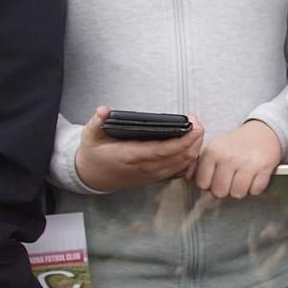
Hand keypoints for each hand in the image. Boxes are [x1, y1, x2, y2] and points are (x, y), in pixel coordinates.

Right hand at [73, 107, 203, 191]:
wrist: (92, 177)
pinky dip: (189, 158)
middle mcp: (144, 167)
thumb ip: (97, 122)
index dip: (182, 141)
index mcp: (130, 156)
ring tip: (196, 130)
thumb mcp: (90, 136)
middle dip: (194, 140)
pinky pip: (178, 169)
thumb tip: (103, 111)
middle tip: (197, 122)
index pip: (162, 150)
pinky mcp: (155, 177)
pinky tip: (192, 146)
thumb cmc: (94, 155)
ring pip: (181, 164)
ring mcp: (151, 174)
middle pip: (178, 157)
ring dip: (194, 148)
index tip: (193, 127)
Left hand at [194, 119, 283, 198]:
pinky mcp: (263, 168)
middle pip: (219, 192)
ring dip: (240, 190)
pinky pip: (255, 191)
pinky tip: (253, 177)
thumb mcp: (214, 148)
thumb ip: (198, 164)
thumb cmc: (237, 143)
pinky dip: (254, 188)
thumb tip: (188, 178)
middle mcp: (228, 158)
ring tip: (241, 179)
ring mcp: (247, 164)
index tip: (214, 179)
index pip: (202, 184)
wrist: (263, 132)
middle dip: (224, 190)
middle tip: (229, 181)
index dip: (209, 185)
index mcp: (213, 152)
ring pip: (237, 194)